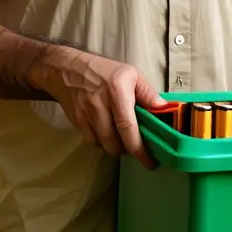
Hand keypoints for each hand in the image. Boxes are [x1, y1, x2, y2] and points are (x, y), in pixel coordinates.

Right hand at [37, 48, 165, 169]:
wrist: (67, 69)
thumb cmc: (104, 70)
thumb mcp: (131, 74)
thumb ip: (148, 93)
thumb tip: (164, 109)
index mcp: (117, 93)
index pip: (128, 128)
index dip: (140, 150)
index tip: (150, 162)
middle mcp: (100, 106)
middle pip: (114, 144)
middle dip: (128, 150)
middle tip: (136, 145)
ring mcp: (85, 116)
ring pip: (103, 146)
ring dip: (115, 146)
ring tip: (122, 137)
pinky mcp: (76, 122)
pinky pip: (91, 141)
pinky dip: (101, 142)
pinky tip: (107, 132)